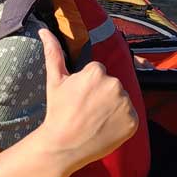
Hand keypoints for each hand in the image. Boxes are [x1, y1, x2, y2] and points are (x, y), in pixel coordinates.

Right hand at [38, 27, 137, 174]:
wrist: (63, 146)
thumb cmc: (58, 112)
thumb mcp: (55, 80)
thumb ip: (53, 52)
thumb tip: (44, 30)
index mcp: (97, 72)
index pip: (99, 72)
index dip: (88, 86)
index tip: (80, 99)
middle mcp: (115, 85)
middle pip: (111, 85)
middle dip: (102, 95)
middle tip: (86, 110)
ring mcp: (125, 104)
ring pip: (121, 100)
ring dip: (112, 108)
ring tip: (95, 120)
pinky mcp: (133, 122)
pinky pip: (130, 117)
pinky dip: (121, 122)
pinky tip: (105, 128)